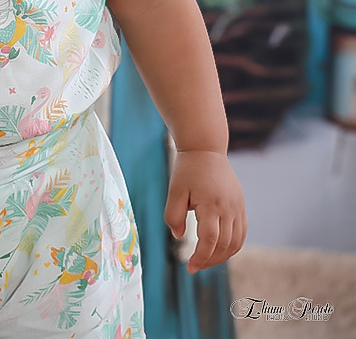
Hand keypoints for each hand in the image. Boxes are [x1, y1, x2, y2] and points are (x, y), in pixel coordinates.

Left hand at [164, 149, 246, 273]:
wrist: (206, 148)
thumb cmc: (187, 169)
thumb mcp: (175, 191)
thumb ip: (173, 215)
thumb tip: (179, 236)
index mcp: (211, 203)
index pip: (210, 240)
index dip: (201, 257)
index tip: (190, 267)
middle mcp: (229, 207)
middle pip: (224, 245)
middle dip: (210, 260)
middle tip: (195, 266)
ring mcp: (238, 207)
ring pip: (236, 242)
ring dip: (222, 256)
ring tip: (206, 260)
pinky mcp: (241, 205)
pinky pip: (241, 233)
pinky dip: (232, 246)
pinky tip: (219, 249)